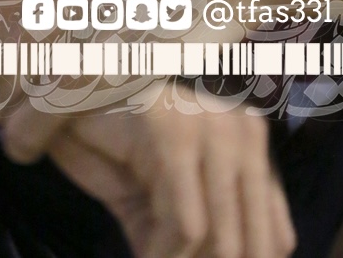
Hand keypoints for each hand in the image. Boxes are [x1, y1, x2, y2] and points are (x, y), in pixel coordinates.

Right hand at [0, 88, 295, 257]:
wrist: (66, 100)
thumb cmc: (120, 148)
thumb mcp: (171, 199)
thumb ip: (208, 232)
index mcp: (251, 140)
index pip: (276, 233)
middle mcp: (242, 129)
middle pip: (254, 242)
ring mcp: (211, 129)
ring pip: (223, 239)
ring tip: (151, 254)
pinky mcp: (174, 137)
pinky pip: (186, 225)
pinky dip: (163, 253)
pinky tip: (143, 250)